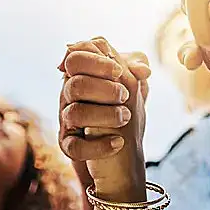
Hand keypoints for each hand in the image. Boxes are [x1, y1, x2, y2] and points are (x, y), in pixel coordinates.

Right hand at [59, 38, 150, 197]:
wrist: (122, 152)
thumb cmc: (122, 107)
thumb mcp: (132, 83)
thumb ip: (136, 67)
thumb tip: (143, 69)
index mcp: (81, 75)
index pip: (76, 57)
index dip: (97, 62)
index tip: (119, 71)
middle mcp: (69, 96)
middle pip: (75, 84)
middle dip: (103, 88)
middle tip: (125, 95)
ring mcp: (67, 121)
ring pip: (74, 113)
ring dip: (104, 115)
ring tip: (126, 117)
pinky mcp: (68, 146)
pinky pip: (74, 147)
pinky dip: (98, 146)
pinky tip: (118, 143)